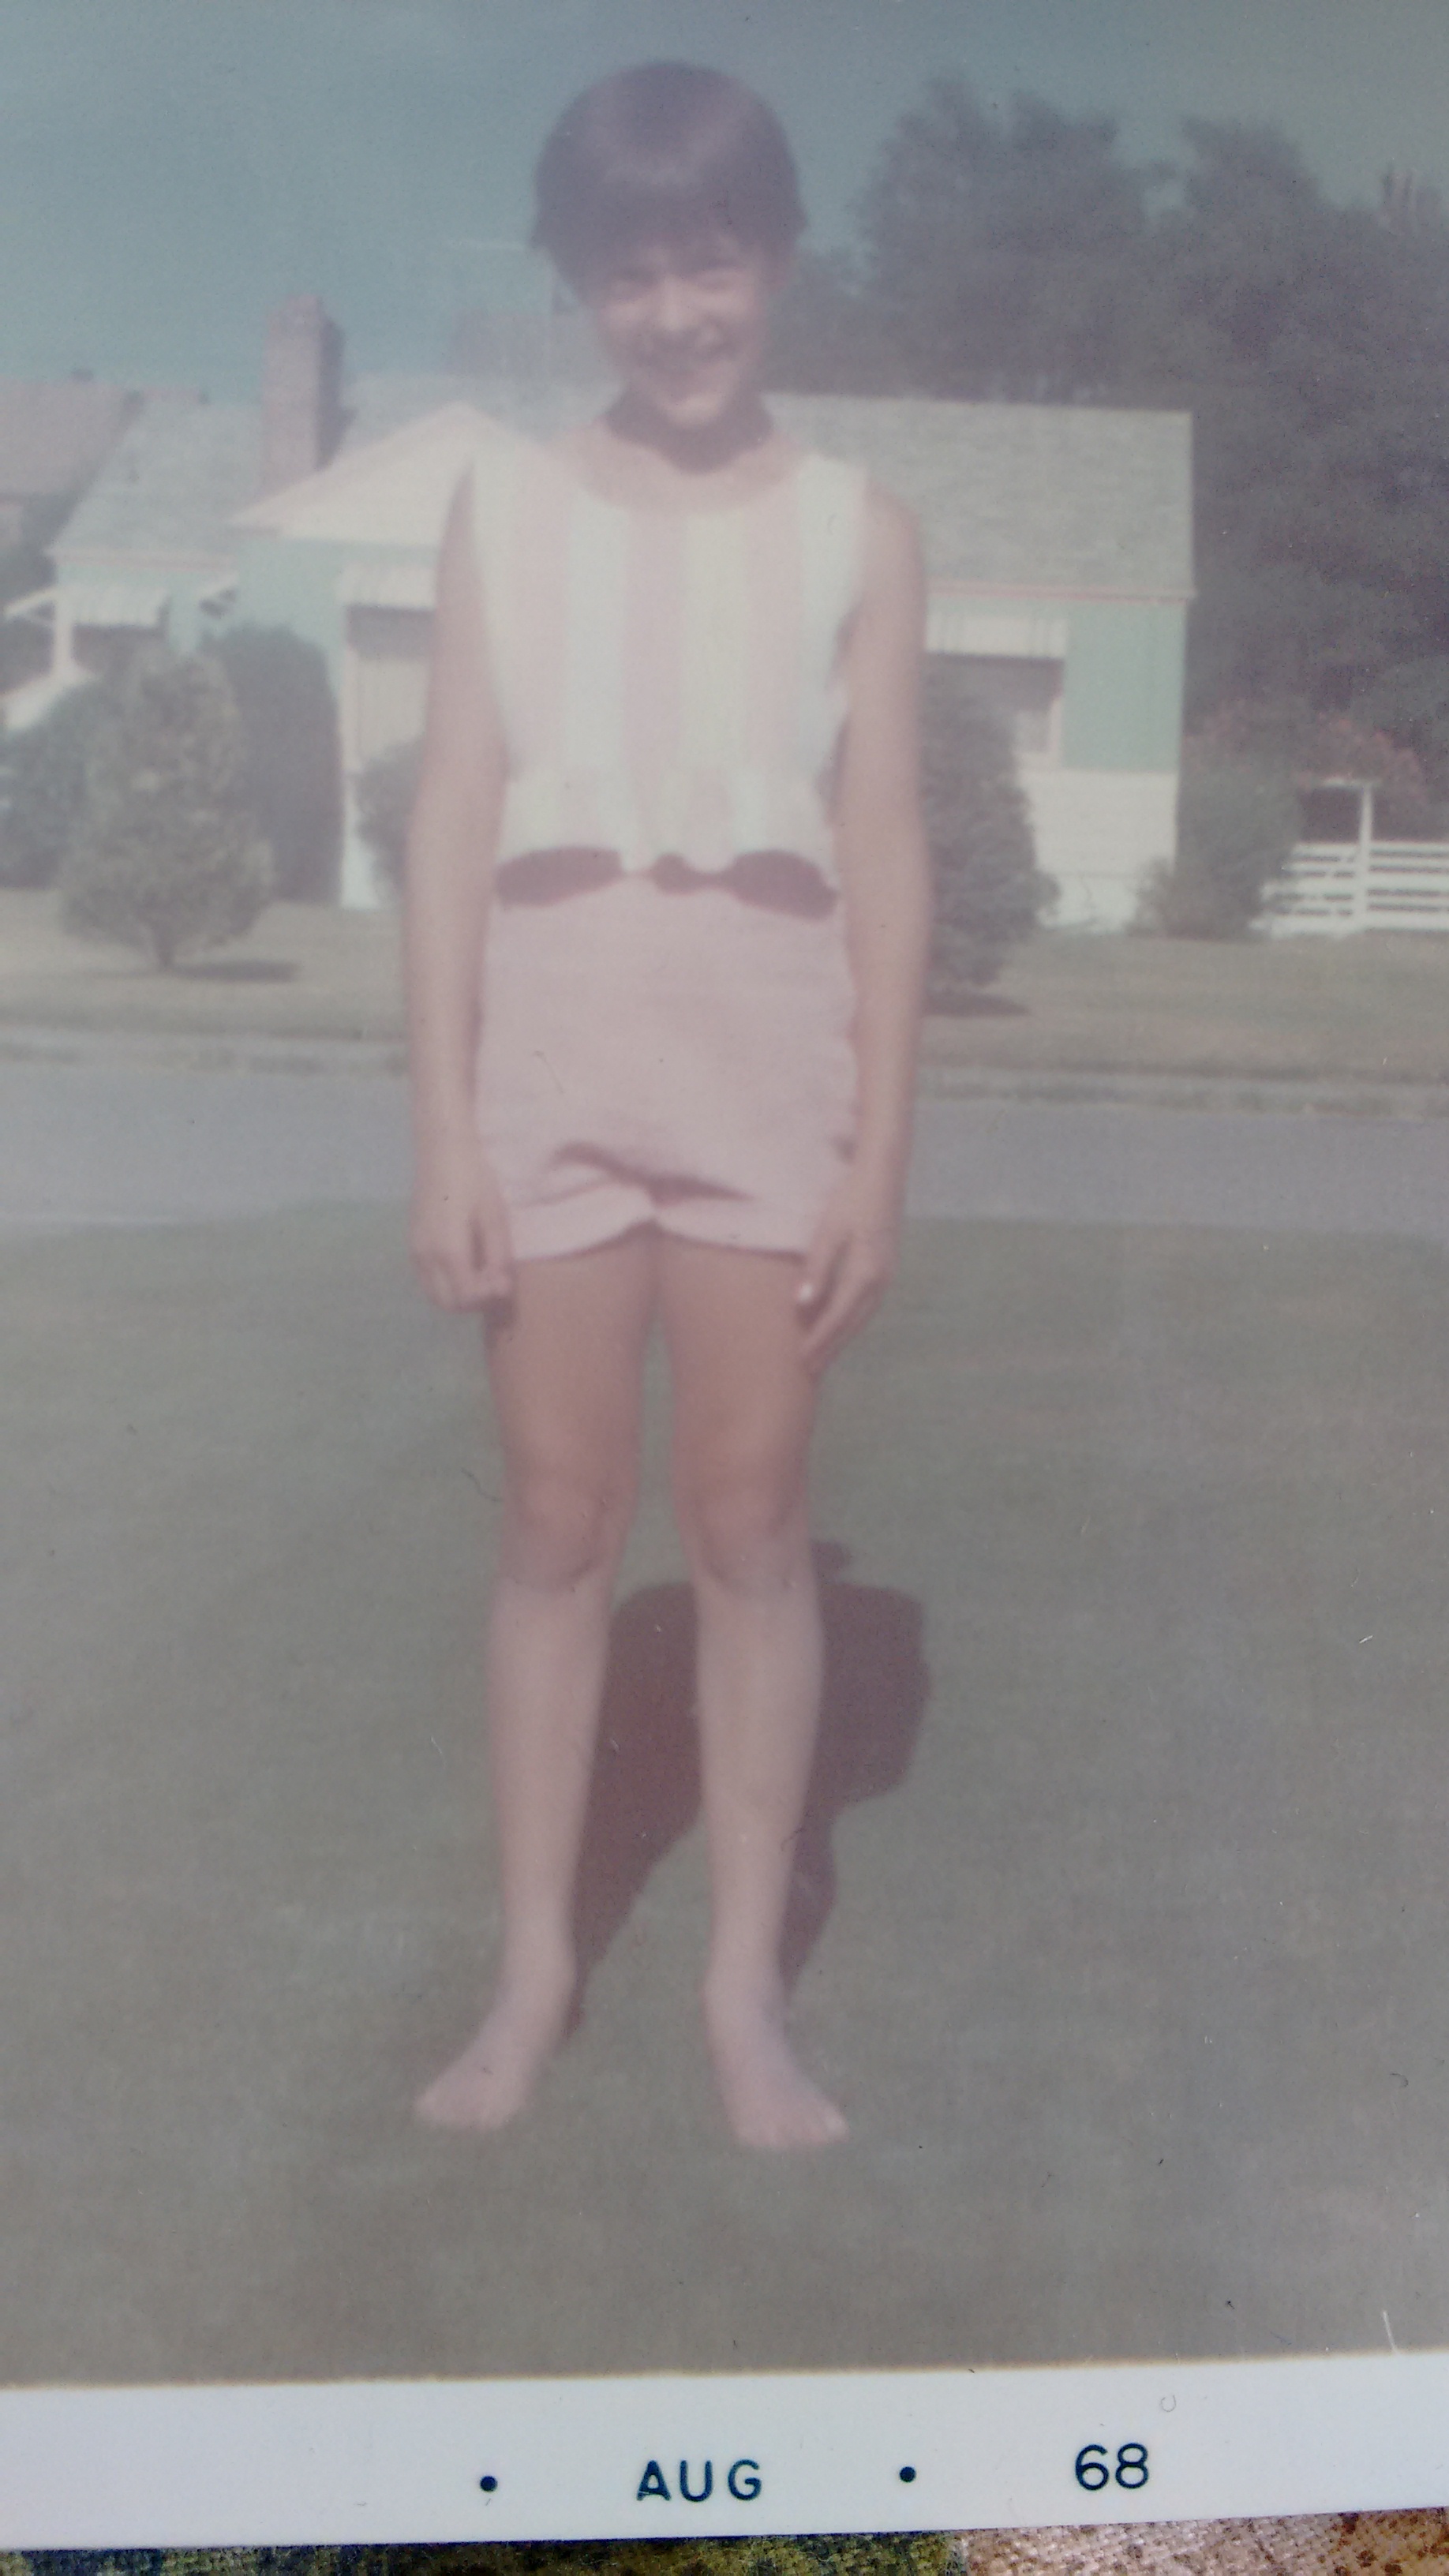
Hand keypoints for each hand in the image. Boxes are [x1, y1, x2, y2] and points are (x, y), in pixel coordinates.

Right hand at [410, 1133, 514, 1310]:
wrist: (442, 1150)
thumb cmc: (474, 1179)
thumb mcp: (495, 1218)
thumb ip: (498, 1257)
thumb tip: (502, 1291)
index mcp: (448, 1251)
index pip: (466, 1298)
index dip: (488, 1296)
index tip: (503, 1279)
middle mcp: (426, 1257)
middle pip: (448, 1304)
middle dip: (473, 1300)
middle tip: (492, 1277)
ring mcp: (415, 1251)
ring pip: (435, 1295)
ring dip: (458, 1294)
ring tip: (479, 1270)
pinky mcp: (412, 1243)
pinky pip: (427, 1279)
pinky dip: (445, 1283)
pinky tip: (463, 1262)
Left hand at [795, 1162, 901, 1372]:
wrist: (883, 1175)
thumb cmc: (851, 1199)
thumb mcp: (828, 1231)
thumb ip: (817, 1269)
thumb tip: (802, 1305)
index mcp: (865, 1273)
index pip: (837, 1317)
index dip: (818, 1340)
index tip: (801, 1360)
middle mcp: (880, 1280)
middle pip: (852, 1324)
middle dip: (831, 1347)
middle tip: (811, 1370)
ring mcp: (886, 1275)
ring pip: (861, 1317)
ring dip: (842, 1337)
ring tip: (823, 1354)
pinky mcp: (884, 1268)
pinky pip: (866, 1304)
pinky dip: (851, 1319)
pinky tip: (839, 1323)